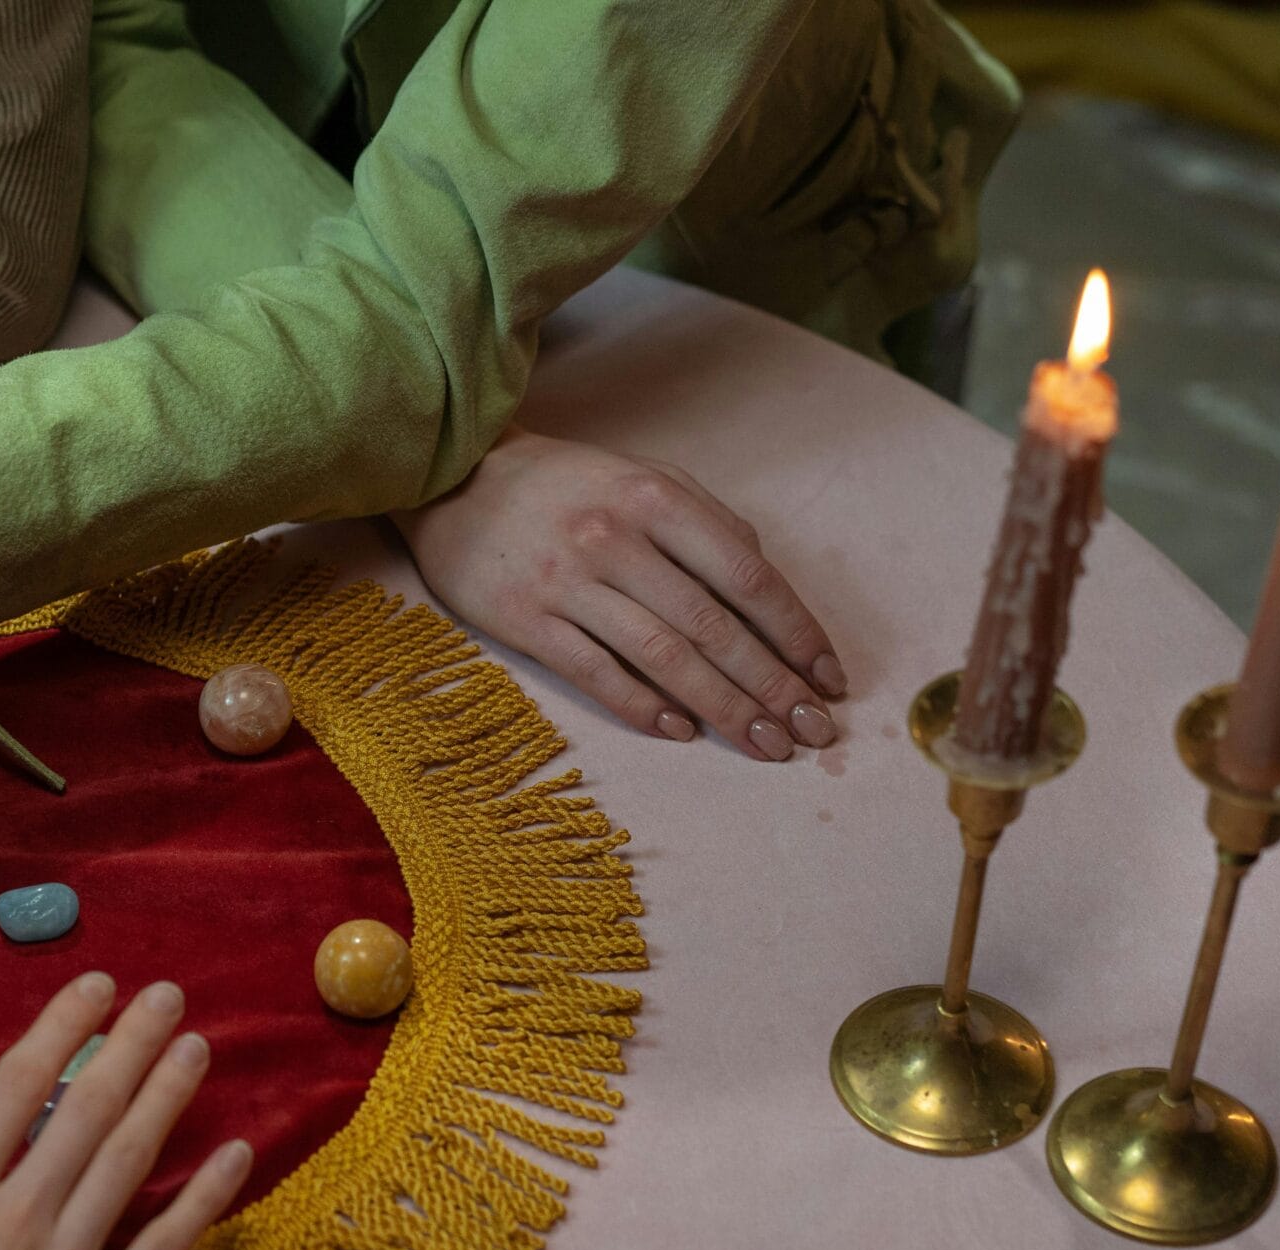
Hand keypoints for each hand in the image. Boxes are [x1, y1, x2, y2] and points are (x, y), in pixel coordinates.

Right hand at [0, 973, 252, 1249]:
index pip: (17, 1087)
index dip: (62, 1028)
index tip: (96, 987)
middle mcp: (14, 1219)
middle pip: (86, 1110)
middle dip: (131, 1045)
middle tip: (168, 995)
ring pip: (129, 1165)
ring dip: (168, 1099)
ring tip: (198, 1048)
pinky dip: (204, 1200)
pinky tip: (236, 1155)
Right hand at [394, 428, 846, 759]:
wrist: (451, 478)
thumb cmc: (562, 483)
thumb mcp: (640, 476)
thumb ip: (704, 520)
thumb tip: (764, 582)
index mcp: (656, 499)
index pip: (747, 576)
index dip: (796, 633)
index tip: (827, 678)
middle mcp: (616, 539)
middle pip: (713, 628)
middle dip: (771, 686)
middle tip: (810, 732)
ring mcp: (569, 582)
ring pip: (663, 657)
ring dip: (722, 707)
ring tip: (763, 743)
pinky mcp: (525, 620)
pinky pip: (596, 672)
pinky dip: (643, 705)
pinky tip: (681, 731)